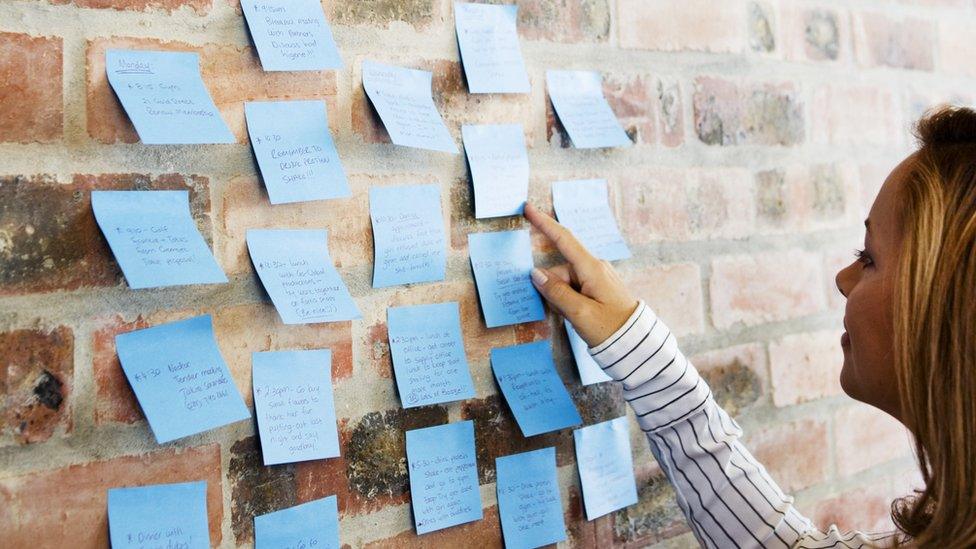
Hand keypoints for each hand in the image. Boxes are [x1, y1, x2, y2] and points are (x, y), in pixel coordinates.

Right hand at [524, 202, 639, 346]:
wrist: (636, 344)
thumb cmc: (611, 329)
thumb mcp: (579, 313)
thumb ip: (556, 292)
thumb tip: (535, 273)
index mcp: (592, 268)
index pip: (564, 239)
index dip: (544, 223)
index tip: (528, 208)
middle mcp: (595, 267)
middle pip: (560, 269)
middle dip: (552, 288)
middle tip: (562, 312)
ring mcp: (597, 277)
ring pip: (565, 282)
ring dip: (561, 298)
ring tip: (574, 318)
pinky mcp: (598, 288)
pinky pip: (574, 289)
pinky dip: (568, 301)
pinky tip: (576, 315)